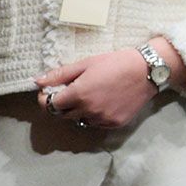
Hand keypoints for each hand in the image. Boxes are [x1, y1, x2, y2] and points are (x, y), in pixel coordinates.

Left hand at [35, 46, 159, 131]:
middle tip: (70, 93)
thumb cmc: (116, 62)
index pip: (50, 105)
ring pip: (80, 120)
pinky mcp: (114, 123)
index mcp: (78, 94)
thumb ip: (60, 74)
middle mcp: (88, 110)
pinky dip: (94, 116)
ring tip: (89, 97)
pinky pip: (96, 123)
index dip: (45, 99)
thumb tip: (37, 81)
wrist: (148, 70)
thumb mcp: (86, 63)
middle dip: (61, 105)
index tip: (48, 93)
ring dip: (78, 111)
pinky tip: (102, 103)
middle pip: (63, 115)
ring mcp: (102, 119)